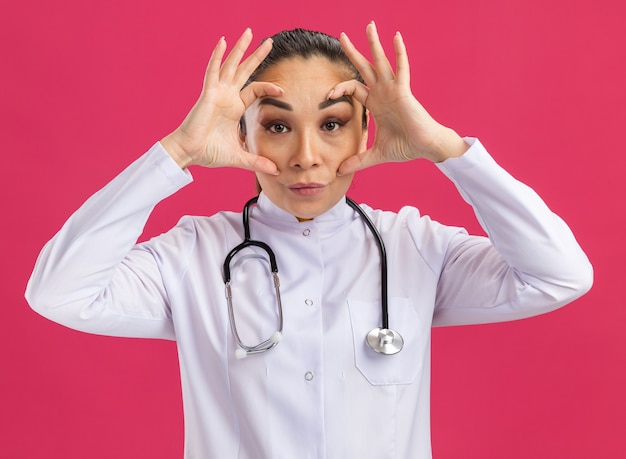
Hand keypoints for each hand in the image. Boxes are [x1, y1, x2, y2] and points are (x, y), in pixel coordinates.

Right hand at [161, 29, 282, 173]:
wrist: (190, 153)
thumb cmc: (209, 152)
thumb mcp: (239, 157)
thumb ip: (257, 161)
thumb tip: (275, 171)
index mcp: (234, 107)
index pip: (255, 90)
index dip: (268, 87)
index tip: (283, 89)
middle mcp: (227, 96)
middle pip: (245, 71)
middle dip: (257, 56)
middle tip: (269, 41)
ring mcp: (217, 93)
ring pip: (231, 65)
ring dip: (240, 49)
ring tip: (249, 33)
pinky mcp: (208, 94)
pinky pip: (213, 71)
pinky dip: (217, 56)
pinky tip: (222, 41)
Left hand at [331, 22, 468, 174]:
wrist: (425, 148)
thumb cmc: (406, 147)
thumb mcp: (376, 154)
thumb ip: (358, 161)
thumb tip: (340, 172)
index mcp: (375, 104)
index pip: (353, 88)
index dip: (339, 89)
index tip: (326, 96)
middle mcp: (383, 93)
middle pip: (364, 68)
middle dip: (353, 52)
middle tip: (341, 36)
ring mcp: (393, 89)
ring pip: (381, 62)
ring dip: (374, 44)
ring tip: (369, 26)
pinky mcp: (404, 91)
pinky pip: (401, 68)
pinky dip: (399, 53)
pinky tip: (396, 37)